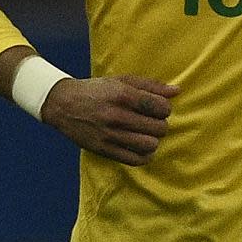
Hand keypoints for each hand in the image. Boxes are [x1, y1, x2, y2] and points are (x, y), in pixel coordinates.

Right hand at [40, 74, 179, 165]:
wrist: (64, 104)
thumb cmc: (98, 90)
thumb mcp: (123, 81)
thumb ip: (151, 86)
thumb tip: (177, 91)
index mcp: (123, 95)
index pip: (160, 107)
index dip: (165, 108)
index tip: (159, 108)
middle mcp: (117, 115)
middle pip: (158, 127)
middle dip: (161, 124)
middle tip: (153, 120)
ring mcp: (109, 135)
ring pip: (149, 145)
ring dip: (154, 140)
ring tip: (147, 133)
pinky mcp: (103, 150)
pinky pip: (134, 160)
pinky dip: (144, 155)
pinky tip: (141, 146)